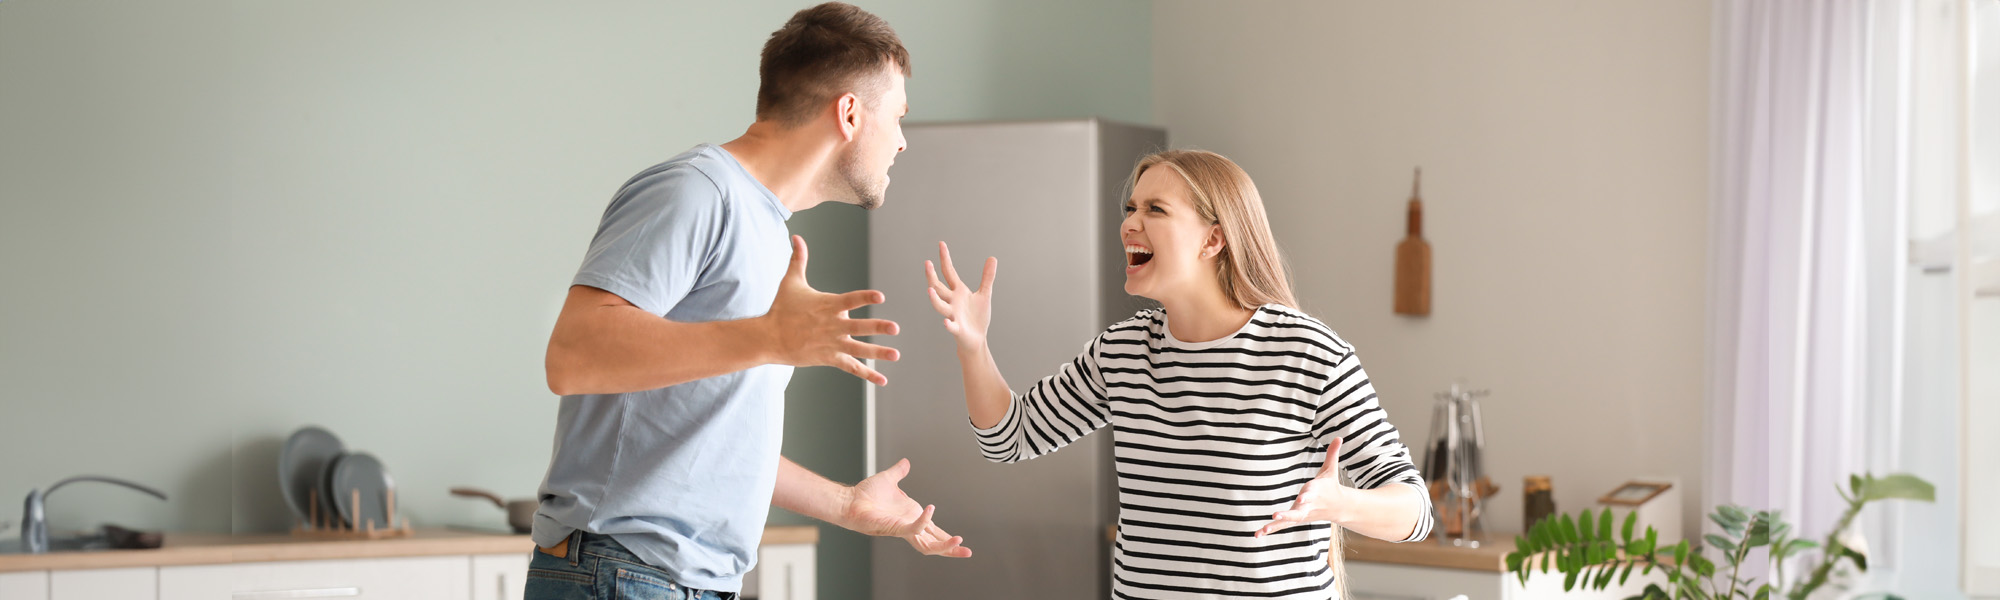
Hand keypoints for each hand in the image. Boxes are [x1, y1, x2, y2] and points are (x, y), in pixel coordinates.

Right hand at [765, 235, 900, 384]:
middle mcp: (832, 325)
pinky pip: (851, 367)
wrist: (769, 338)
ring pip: (859, 349)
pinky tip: (883, 380)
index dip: (865, 298)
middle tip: (895, 328)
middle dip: (877, 327)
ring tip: (896, 354)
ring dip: (878, 353)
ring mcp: (832, 344)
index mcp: (828, 306)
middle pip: (858, 327)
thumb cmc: (781, 308)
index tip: (880, 297)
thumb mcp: (790, 282)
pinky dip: (867, 375)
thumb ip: (798, 259)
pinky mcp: (829, 358)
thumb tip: (796, 236)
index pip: (851, 300)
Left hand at [841, 459, 972, 557]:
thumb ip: (899, 472)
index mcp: (912, 516)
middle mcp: (909, 525)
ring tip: (959, 541)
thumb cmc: (865, 494)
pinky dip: (924, 521)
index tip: (961, 540)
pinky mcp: (896, 527)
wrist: (850, 500)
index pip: (934, 531)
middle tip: (968, 552)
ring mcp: (903, 529)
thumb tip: (906, 462)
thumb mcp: (889, 479)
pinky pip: (914, 528)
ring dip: (944, 545)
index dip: (947, 537)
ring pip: (928, 545)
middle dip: (951, 549)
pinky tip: (930, 510)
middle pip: (935, 543)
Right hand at [923, 241, 996, 352]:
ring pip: (940, 306)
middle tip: (927, 263)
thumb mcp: (984, 294)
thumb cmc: (977, 317)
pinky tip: (946, 322)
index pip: (949, 272)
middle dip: (932, 276)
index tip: (941, 244)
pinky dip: (948, 324)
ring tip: (929, 290)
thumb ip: (987, 277)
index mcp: (958, 292)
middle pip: (938, 287)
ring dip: (934, 299)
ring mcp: (953, 315)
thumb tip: (992, 258)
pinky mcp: (957, 329)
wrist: (976, 339)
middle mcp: (952, 302)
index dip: (945, 258)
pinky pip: (951, 326)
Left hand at [1256, 438, 1352, 536]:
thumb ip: (1332, 454)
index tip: (1302, 497)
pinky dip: (1271, 530)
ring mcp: (1302, 514)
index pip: (1311, 493)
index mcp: (1316, 492)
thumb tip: (1339, 437)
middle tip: (1276, 515)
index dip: (1307, 495)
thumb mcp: (1331, 470)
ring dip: (1277, 524)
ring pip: (1289, 520)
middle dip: (1289, 514)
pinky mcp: (1296, 519)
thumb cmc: (1331, 486)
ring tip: (1264, 529)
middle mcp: (1309, 505)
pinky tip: (1258, 534)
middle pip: (1299, 511)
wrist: (1340, 508)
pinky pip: (1282, 526)